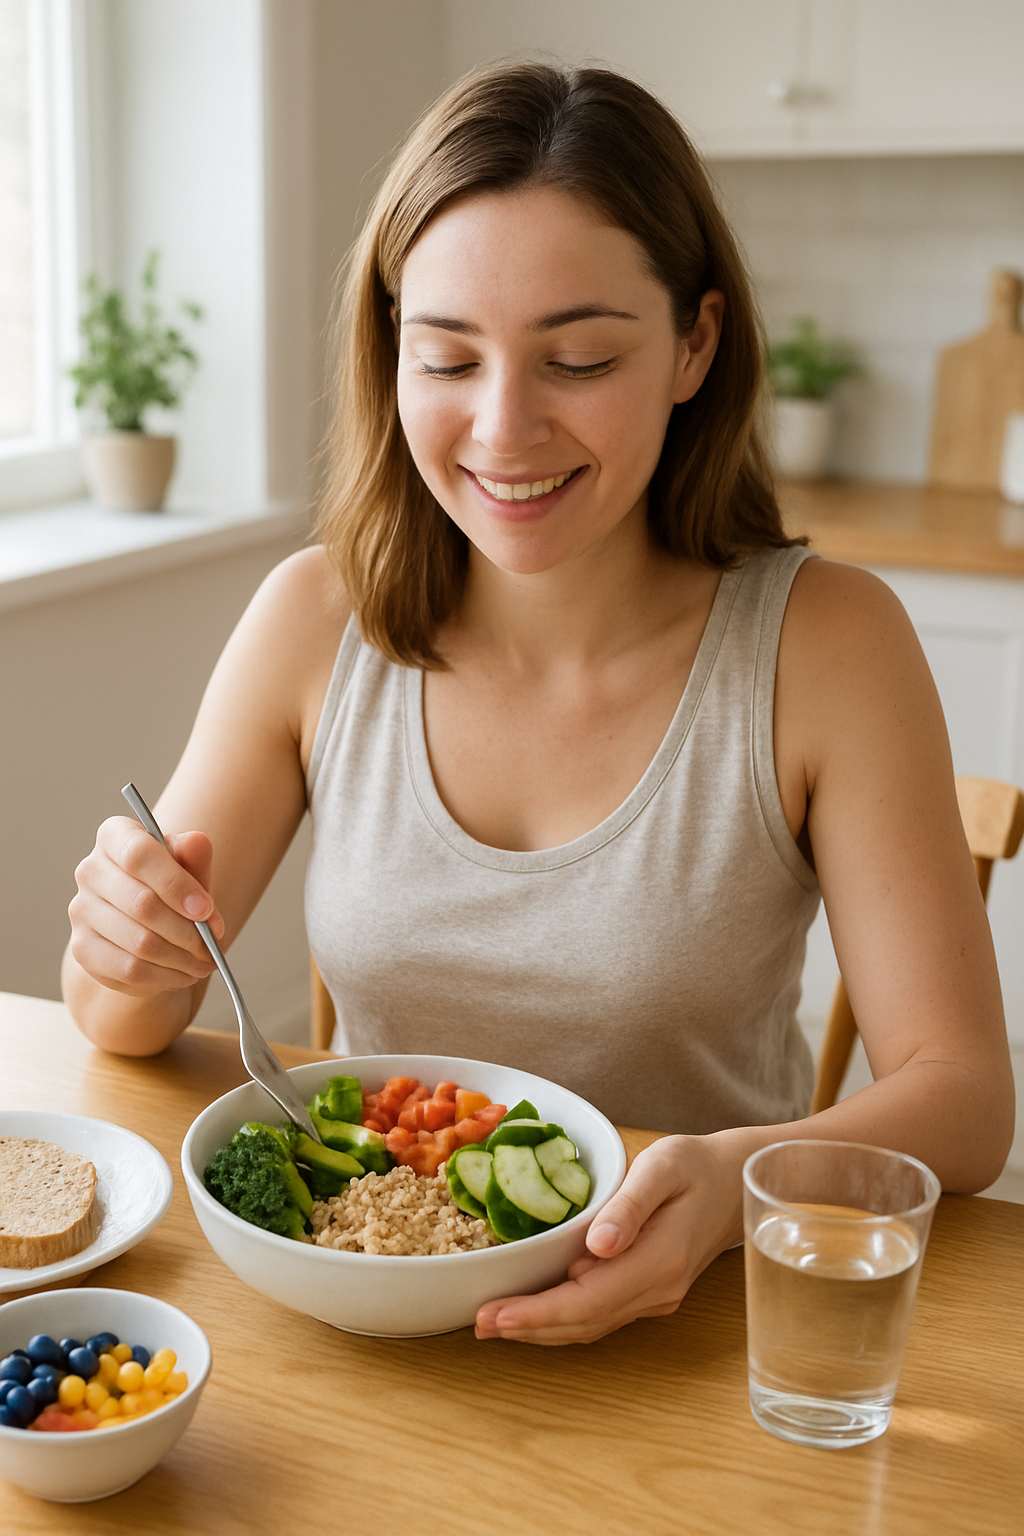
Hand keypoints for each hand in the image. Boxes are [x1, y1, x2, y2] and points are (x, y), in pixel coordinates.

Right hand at [68, 815, 225, 997]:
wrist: (147, 925)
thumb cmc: (171, 888)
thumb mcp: (189, 868)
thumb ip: (194, 856)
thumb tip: (196, 843)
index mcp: (115, 836)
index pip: (139, 855)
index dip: (175, 884)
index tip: (206, 909)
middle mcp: (90, 870)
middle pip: (142, 904)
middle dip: (188, 930)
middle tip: (214, 943)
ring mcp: (81, 911)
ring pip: (140, 942)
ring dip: (182, 957)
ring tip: (206, 960)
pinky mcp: (82, 949)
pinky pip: (130, 969)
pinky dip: (166, 975)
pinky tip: (185, 973)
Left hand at [473, 1133, 745, 1345]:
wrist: (737, 1181)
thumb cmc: (696, 1164)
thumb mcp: (664, 1166)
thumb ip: (631, 1205)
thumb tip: (597, 1246)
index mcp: (659, 1260)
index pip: (588, 1301)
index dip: (538, 1313)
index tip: (495, 1315)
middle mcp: (657, 1289)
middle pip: (584, 1322)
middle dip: (528, 1328)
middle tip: (477, 1324)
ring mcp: (656, 1296)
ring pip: (591, 1324)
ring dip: (542, 1328)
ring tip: (494, 1323)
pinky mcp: (650, 1291)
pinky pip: (601, 1313)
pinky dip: (563, 1317)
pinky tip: (535, 1310)